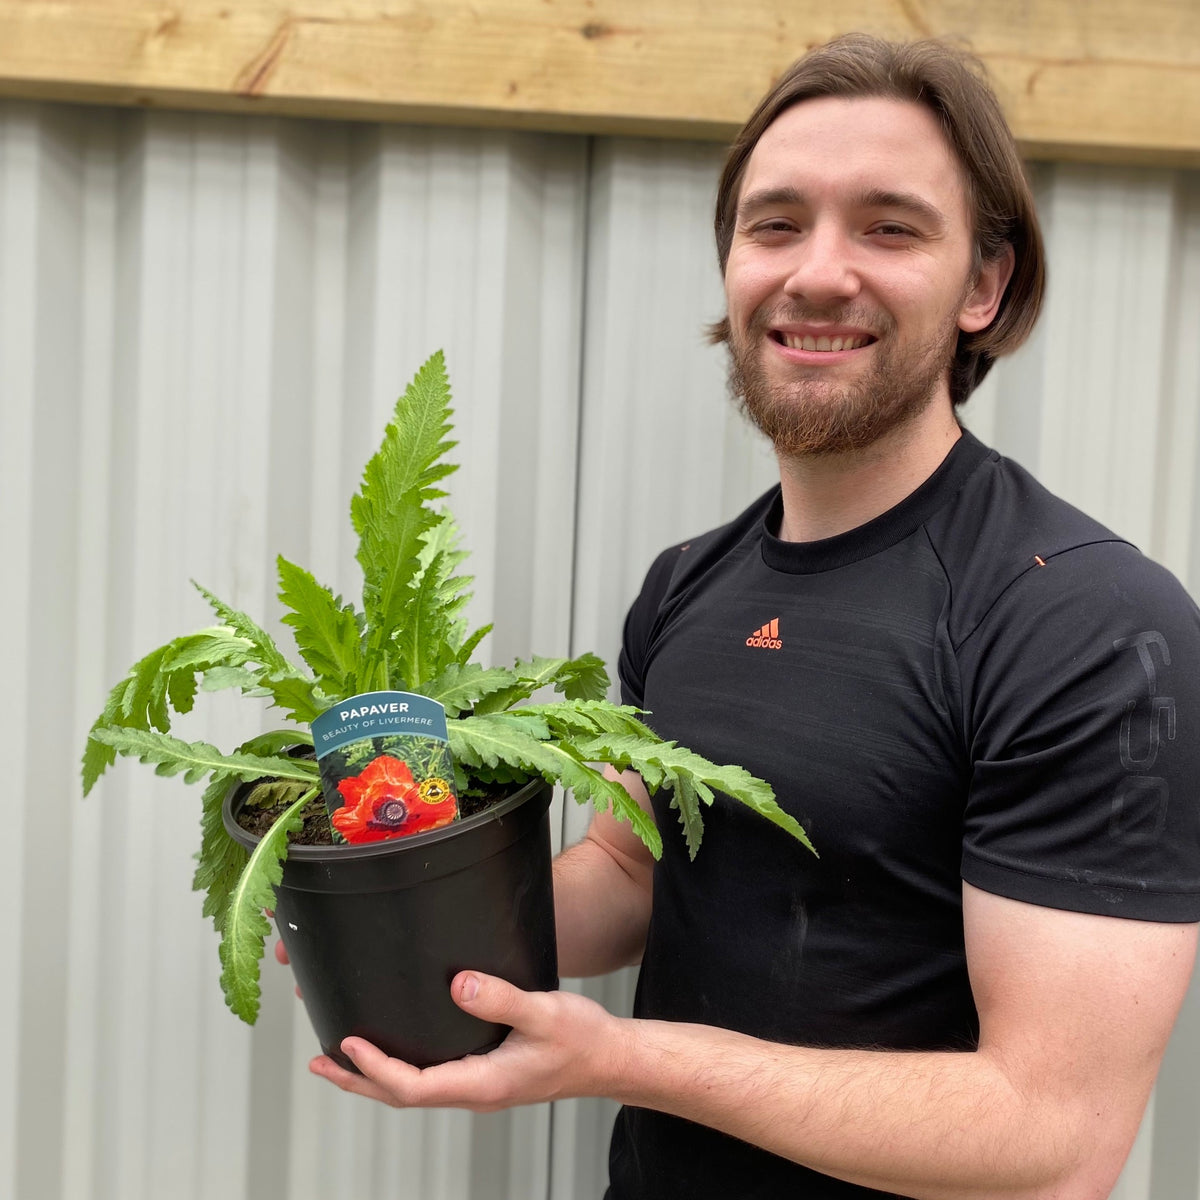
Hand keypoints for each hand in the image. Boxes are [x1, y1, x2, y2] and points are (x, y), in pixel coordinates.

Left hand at [309, 972, 623, 1111]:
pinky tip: (398, 1049)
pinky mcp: (486, 1074)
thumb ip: (502, 998)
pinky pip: (432, 1078)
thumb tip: (460, 985)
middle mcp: (475, 1091)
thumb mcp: (544, 1013)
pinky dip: (402, 1067)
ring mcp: (479, 1086)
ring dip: (374, 1076)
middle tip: (319, 1063)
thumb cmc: (583, 1040)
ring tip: (340, 1059)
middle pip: (402, 1096)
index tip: (347, 1045)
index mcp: (483, 1084)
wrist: (610, 1059)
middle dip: (358, 1080)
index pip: (413, 1086)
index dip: (376, 1068)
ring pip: (415, 1089)